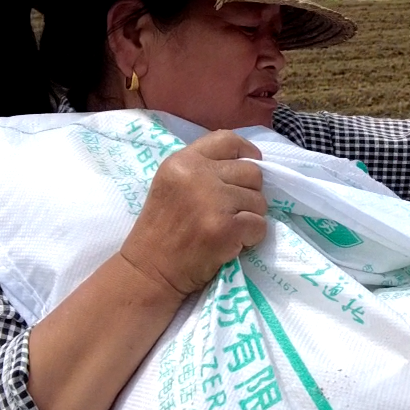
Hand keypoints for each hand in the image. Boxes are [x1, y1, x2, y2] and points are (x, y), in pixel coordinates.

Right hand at [118, 130, 268, 298]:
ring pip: (260, 201)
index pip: (228, 140)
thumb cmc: (162, 230)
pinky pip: (260, 226)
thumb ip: (203, 168)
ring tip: (227, 230)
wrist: (149, 270)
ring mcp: (213, 201)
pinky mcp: (226, 228)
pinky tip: (230, 244)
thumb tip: (250, 161)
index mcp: (182, 161)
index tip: (245, 174)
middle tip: (232, 212)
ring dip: (250, 218)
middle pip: (252, 173)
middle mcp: (197, 175)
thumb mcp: (172, 184)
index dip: (247, 154)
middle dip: (249, 194)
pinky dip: (252, 239)